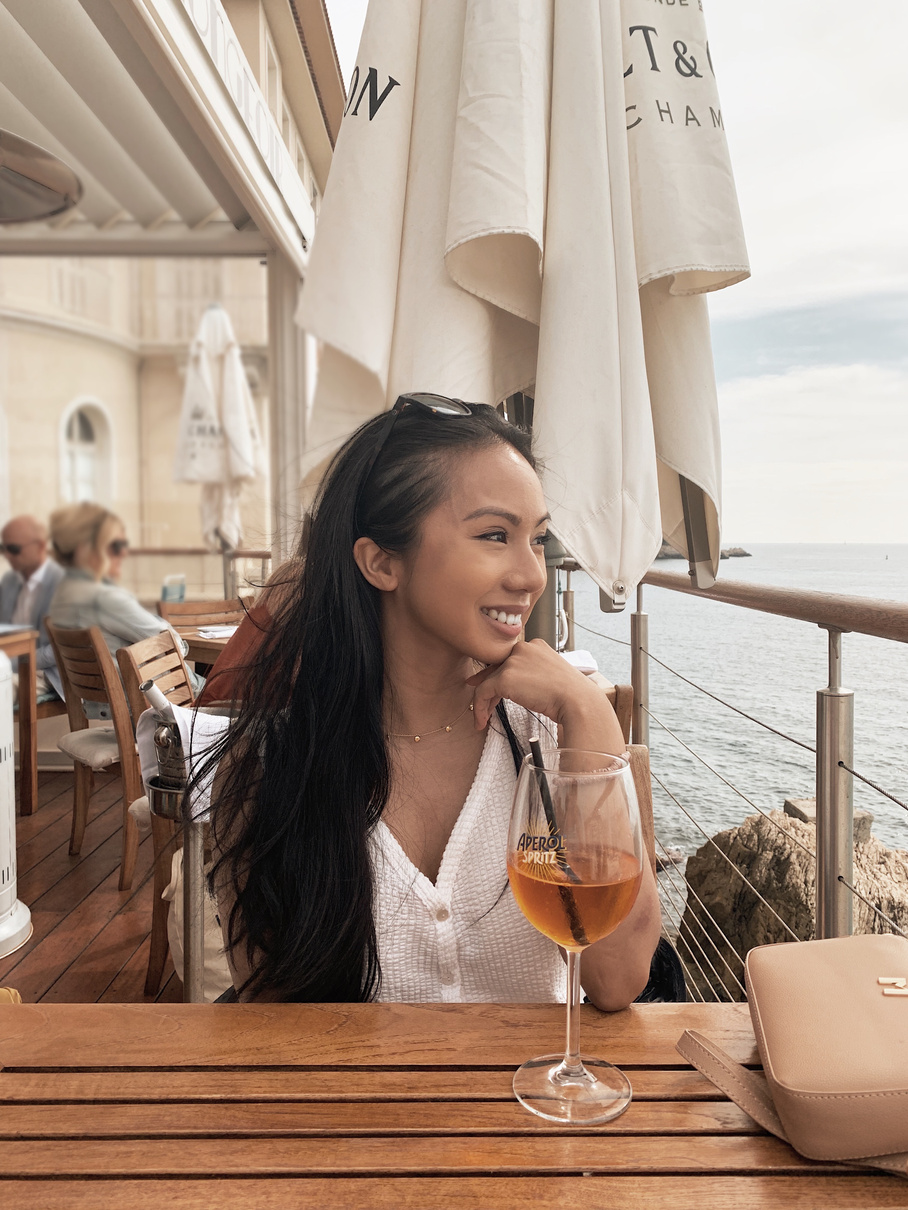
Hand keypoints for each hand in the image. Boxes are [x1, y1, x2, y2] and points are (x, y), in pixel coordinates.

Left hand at [466, 639, 600, 730]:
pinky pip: (483, 692)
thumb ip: (530, 675)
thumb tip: (508, 685)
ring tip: (483, 718)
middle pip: (497, 668)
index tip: (488, 688)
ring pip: (488, 681)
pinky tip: (482, 721)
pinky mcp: (505, 677)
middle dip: (488, 687)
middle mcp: (523, 648)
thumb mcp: (550, 677)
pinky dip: (480, 708)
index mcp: (536, 646)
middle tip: (483, 705)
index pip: (510, 659)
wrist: (577, 701)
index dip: (497, 675)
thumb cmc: (570, 694)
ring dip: (484, 702)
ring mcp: (513, 661)